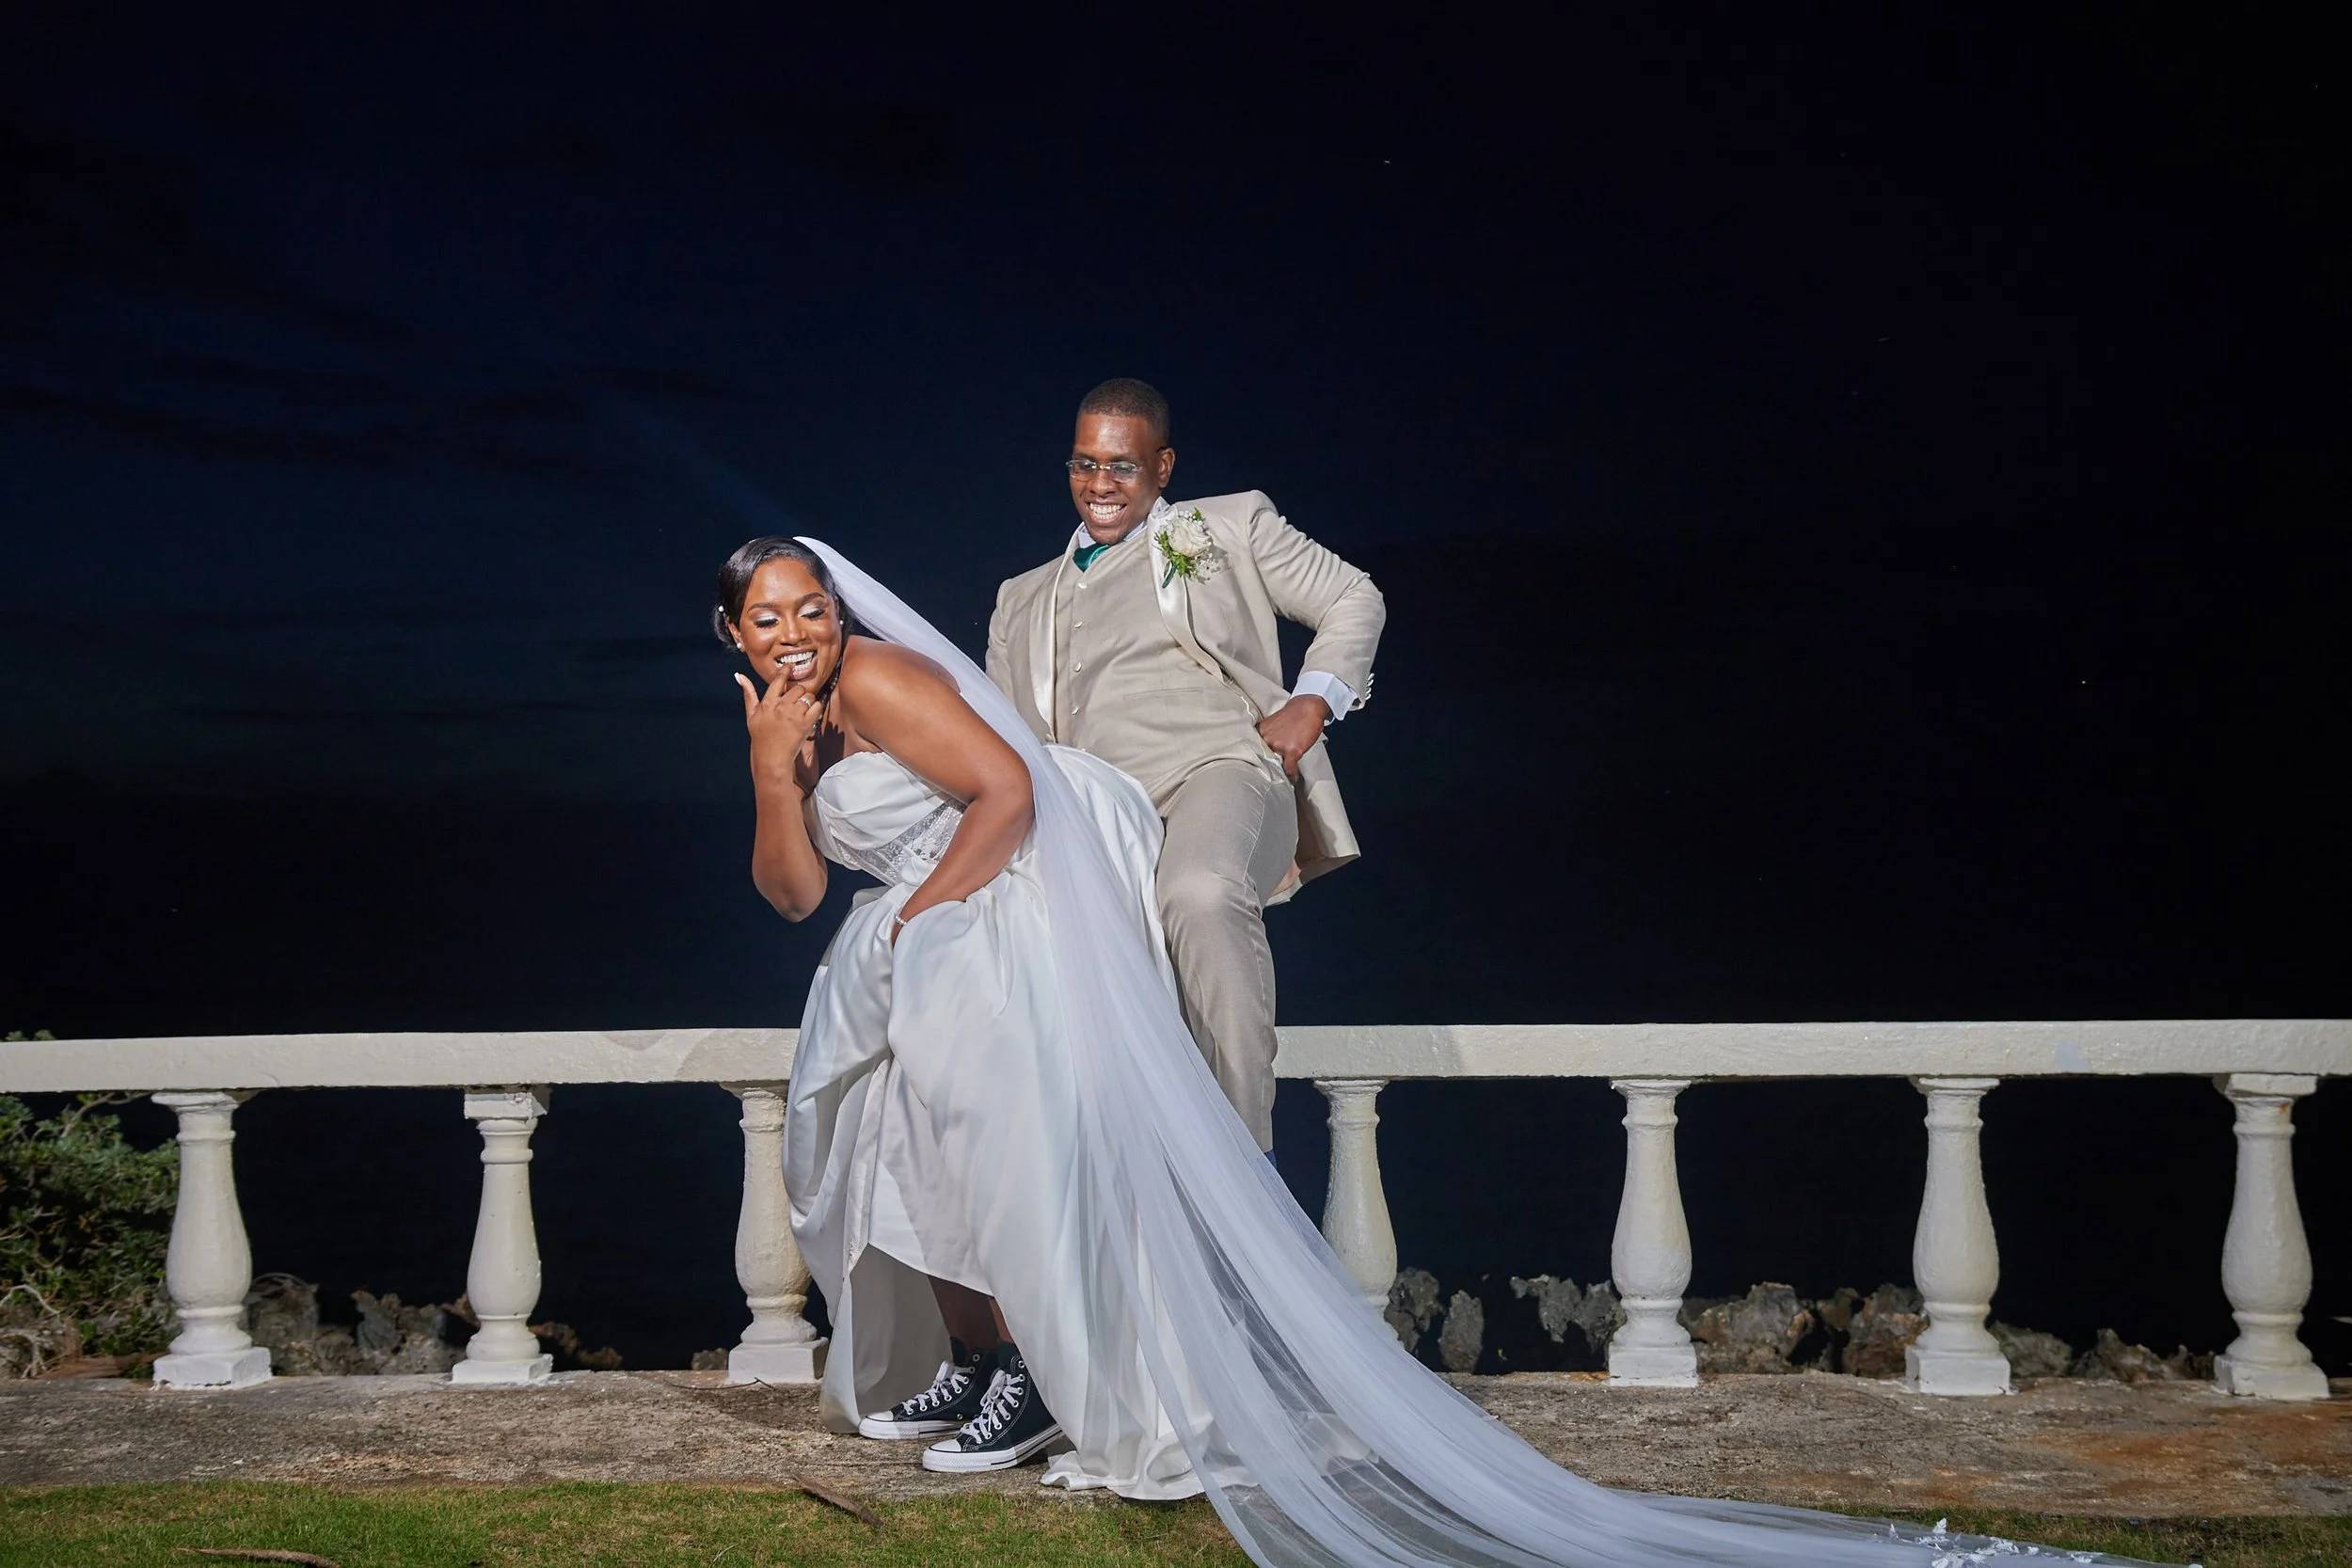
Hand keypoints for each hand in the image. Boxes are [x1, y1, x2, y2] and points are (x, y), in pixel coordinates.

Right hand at [736, 667, 825, 783]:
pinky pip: (817, 706)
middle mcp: (781, 706)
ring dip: (808, 702)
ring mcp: (794, 714)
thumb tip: (740, 676)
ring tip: (801, 712)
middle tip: (795, 704)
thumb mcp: (751, 715)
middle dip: (798, 693)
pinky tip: (809, 717)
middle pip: (797, 688)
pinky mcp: (805, 723)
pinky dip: (816, 709)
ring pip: (808, 696)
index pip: (778, 680)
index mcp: (767, 703)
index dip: (785, 671)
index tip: (789, 667)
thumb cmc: (760, 736)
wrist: (771, 758)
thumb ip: (748, 694)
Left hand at [1255, 694, 1329, 779]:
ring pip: (1277, 765)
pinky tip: (1293, 778)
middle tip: (1272, 774)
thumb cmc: (1293, 714)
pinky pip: (1290, 768)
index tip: (1257, 768)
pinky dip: (1292, 775)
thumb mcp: (1274, 724)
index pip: (1255, 750)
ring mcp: (1279, 745)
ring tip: (1284, 774)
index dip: (1257, 760)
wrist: (1308, 706)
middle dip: (1269, 766)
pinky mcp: (1292, 750)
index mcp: (1261, 731)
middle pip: (1265, 759)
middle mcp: (1267, 738)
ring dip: (1281, 770)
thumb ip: (1268, 737)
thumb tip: (1268, 753)